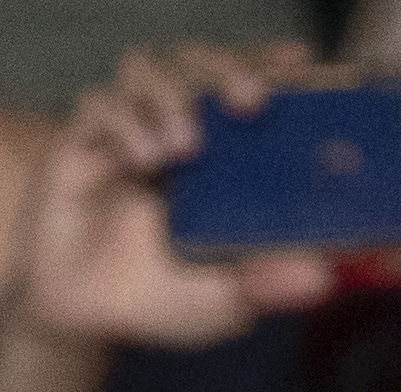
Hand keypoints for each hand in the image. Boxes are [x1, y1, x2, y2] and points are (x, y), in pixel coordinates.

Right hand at [13, 46, 346, 347]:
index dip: (266, 64)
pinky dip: (124, 124)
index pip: (238, 86)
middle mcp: (169, 129)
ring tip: (187, 149)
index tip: (298, 62)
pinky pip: (97, 104)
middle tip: (251, 101)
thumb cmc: (161, 298)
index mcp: (215, 154)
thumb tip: (321, 278)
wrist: (88, 321)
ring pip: (143, 67)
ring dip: (170, 95)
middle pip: (193, 60)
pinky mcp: (79, 147)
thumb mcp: (225, 299)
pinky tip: (145, 161)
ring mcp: (123, 134)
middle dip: (223, 67)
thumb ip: (266, 283)